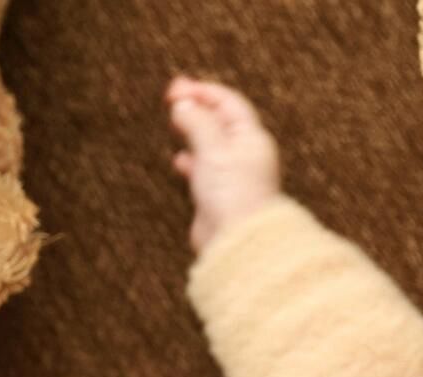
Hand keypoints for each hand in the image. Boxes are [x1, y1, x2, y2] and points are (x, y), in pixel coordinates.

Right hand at [165, 75, 280, 253]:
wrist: (237, 241)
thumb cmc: (233, 194)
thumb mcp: (213, 149)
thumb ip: (197, 122)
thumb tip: (183, 104)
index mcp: (251, 137)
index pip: (228, 102)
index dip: (202, 91)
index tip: (176, 89)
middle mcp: (244, 153)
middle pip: (219, 120)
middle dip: (197, 107)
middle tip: (171, 98)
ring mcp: (232, 174)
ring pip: (210, 144)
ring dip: (192, 132)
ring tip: (174, 123)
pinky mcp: (219, 194)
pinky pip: (204, 169)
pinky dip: (191, 160)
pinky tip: (180, 161)